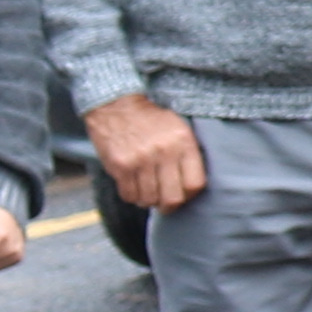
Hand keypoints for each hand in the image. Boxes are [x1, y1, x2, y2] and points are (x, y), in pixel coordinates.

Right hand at [84, 95, 203, 214]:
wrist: (116, 105)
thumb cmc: (151, 120)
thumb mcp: (179, 128)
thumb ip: (188, 154)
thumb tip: (192, 188)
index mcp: (183, 142)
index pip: (195, 184)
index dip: (190, 196)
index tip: (183, 195)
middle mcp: (164, 152)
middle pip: (173, 198)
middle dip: (169, 206)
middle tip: (164, 204)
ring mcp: (141, 160)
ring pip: (149, 199)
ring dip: (148, 200)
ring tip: (147, 191)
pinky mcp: (120, 166)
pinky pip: (129, 195)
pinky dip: (132, 196)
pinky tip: (133, 186)